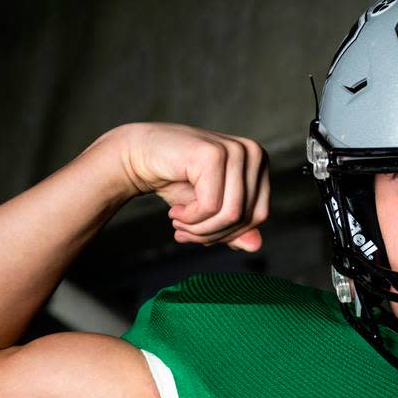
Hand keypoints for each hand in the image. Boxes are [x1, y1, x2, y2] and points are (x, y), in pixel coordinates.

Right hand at [114, 123, 269, 251]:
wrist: (138, 155)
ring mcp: (235, 151)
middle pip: (247, 216)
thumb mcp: (212, 210)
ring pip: (231, 214)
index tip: (204, 238)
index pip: (259, 214)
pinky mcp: (213, 155)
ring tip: (178, 224)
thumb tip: (256, 246)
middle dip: (214, 234)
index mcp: (259, 162)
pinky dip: (190, 218)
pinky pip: (211, 206)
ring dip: (199, 229)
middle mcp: (253, 152)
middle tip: (185, 234)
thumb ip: (236, 228)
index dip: (231, 234)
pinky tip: (174, 212)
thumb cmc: (178, 181)